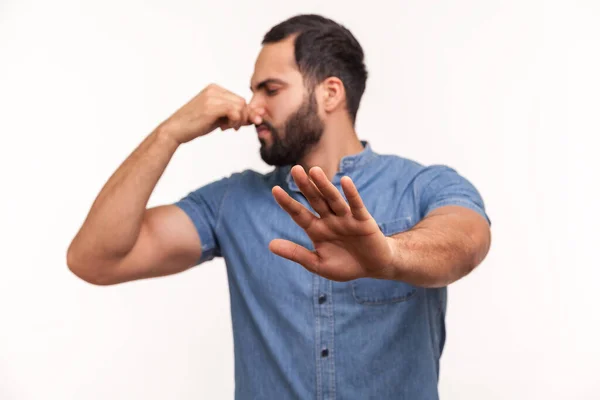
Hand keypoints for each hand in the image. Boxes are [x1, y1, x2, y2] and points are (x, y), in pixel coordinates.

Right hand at [158, 83, 263, 143]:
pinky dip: (234, 122)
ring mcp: (212, 97)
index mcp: (215, 89)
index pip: (239, 98)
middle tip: (232, 128)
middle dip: (243, 117)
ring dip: (238, 121)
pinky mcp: (211, 106)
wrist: (175, 130)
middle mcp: (214, 90)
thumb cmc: (195, 125)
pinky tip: (223, 128)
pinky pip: (235, 112)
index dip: (244, 113)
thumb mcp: (218, 118)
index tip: (239, 124)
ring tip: (226, 127)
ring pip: (241, 106)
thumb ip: (235, 116)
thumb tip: (257, 117)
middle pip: (242, 102)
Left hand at [269, 165, 397, 281]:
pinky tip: (345, 181)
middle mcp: (329, 220)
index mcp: (316, 229)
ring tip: (314, 171)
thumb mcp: (317, 264)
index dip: (288, 203)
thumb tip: (270, 245)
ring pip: (333, 199)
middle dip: (305, 186)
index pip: (299, 214)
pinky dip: (351, 194)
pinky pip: (356, 205)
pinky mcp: (363, 220)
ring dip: (324, 185)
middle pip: (315, 200)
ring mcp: (346, 218)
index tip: (275, 190)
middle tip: (295, 169)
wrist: (373, 267)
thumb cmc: (345, 265)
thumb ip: (296, 254)